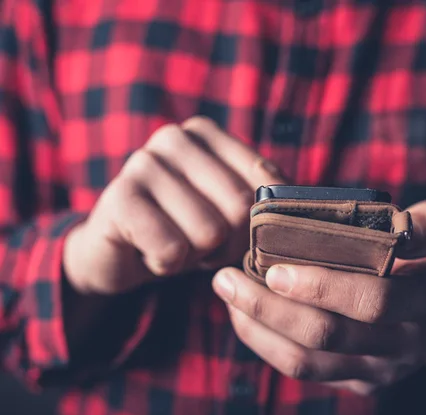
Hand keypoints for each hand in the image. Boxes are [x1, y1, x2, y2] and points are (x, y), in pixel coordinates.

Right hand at [63, 117, 283, 295]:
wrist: (118, 252)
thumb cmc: (183, 228)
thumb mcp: (228, 211)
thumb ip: (264, 199)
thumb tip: (301, 205)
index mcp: (206, 133)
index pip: (265, 179)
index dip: (260, 222)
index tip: (240, 234)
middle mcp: (174, 137)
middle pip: (239, 206)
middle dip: (228, 244)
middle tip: (203, 246)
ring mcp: (143, 162)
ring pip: (208, 232)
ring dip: (196, 256)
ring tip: (175, 244)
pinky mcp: (119, 197)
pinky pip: (172, 249)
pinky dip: (167, 265)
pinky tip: (151, 253)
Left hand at [212, 201, 425, 393]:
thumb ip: (421, 222)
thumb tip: (379, 217)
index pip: (374, 301)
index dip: (323, 288)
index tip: (274, 268)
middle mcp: (404, 345)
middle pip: (330, 336)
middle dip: (272, 308)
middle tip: (227, 278)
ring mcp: (380, 371)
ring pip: (309, 361)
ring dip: (259, 327)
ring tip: (226, 292)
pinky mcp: (360, 383)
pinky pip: (306, 371)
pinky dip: (266, 343)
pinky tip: (243, 315)